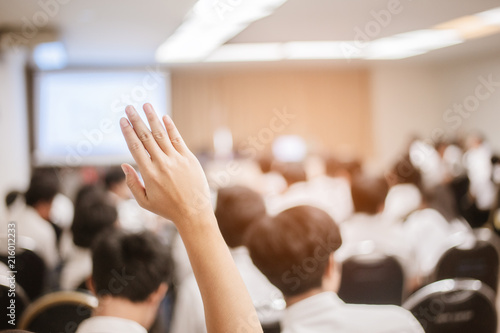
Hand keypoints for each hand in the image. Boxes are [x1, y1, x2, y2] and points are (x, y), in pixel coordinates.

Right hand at [119, 103, 211, 225]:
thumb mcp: (144, 201)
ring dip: (153, 118)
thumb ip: (132, 183)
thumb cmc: (167, 208)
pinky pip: (178, 139)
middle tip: (129, 107)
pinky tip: (164, 117)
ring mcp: (176, 159)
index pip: (135, 147)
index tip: (122, 120)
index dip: (128, 131)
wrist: (194, 212)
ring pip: (162, 134)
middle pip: (146, 137)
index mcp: (149, 173)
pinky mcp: (189, 158)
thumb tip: (123, 165)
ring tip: (146, 105)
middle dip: (137, 120)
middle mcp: (162, 163)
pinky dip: (171, 127)